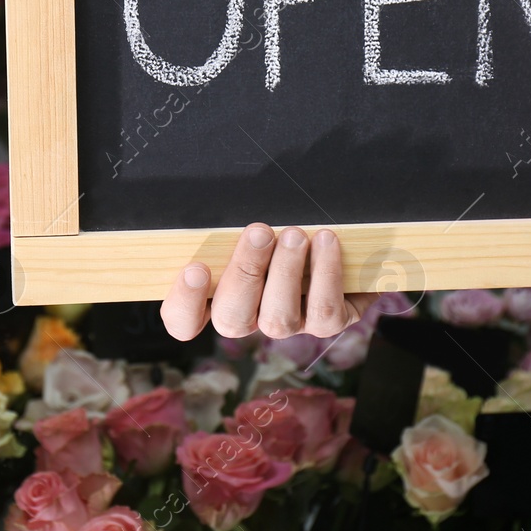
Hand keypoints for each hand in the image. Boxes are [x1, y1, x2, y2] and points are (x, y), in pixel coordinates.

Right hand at [160, 223, 377, 340]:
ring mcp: (289, 324)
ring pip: (278, 318)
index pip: (185, 321)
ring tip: (296, 234)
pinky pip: (324, 310)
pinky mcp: (328, 323)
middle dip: (244, 273)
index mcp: (220, 295)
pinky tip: (326, 240)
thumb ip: (233, 226)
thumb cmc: (284, 227)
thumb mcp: (254, 225)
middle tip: (259, 232)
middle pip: (232, 318)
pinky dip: (325, 273)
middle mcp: (251, 317)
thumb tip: (221, 207)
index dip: (185, 303)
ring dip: (286, 272)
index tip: (196, 268)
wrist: (346, 242)